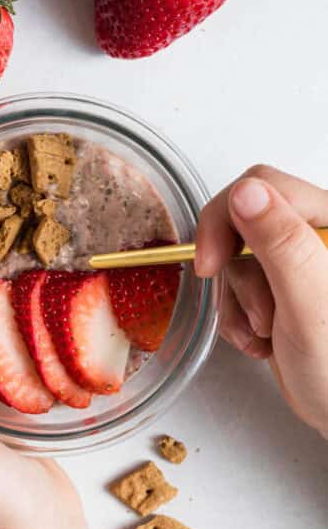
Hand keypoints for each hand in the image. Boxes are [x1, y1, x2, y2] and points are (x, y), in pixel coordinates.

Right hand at [195, 165, 327, 437]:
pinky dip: (239, 315)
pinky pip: (240, 283)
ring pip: (238, 255)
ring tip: (266, 334)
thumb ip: (282, 244)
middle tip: (252, 311)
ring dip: (239, 301)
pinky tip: (262, 341)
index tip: (210, 262)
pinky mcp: (286, 288)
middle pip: (245, 220)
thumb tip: (245, 193)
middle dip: (238, 272)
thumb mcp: (311, 305)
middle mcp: (321, 234)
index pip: (265, 187)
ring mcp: (303, 262)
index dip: (227, 220)